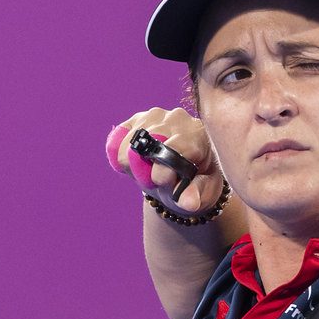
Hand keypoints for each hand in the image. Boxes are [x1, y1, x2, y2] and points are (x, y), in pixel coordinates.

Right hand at [105, 108, 223, 214]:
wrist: (184, 172)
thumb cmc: (199, 180)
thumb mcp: (205, 192)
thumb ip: (196, 195)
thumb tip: (188, 202)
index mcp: (198, 133)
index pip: (175, 146)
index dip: (163, 170)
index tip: (162, 183)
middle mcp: (177, 118)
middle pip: (147, 144)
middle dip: (145, 170)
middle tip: (154, 180)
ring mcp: (154, 116)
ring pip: (127, 147)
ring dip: (134, 167)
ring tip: (150, 171)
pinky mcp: (134, 120)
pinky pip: (114, 143)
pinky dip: (120, 159)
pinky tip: (136, 162)